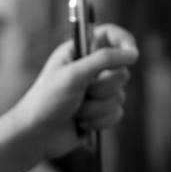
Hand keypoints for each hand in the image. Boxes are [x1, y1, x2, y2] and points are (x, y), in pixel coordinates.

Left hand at [8, 23, 139, 160]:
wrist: (36, 136)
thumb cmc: (47, 101)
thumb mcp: (74, 75)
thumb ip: (104, 60)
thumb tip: (133, 53)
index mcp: (79, 52)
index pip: (110, 35)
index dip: (124, 42)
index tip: (132, 54)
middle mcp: (90, 69)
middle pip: (121, 71)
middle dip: (103, 87)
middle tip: (83, 92)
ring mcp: (96, 91)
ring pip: (120, 96)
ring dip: (97, 107)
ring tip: (77, 111)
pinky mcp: (100, 112)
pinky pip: (117, 113)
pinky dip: (100, 120)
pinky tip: (81, 123)